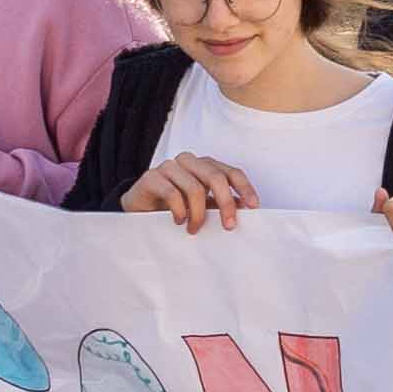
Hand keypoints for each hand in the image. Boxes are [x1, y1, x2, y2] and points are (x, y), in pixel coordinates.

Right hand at [123, 155, 260, 229]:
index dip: (244, 188)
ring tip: (194, 229)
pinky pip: (172, 193)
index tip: (254, 207)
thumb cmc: (172, 206)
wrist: (138, 209)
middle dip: (226, 203)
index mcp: (204, 165)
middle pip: (215, 177)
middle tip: (229, 225)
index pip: (231, 172)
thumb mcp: (200, 206)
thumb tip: (243, 208)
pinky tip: (179, 221)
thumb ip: (219, 203)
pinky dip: (180, 211)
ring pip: (194, 187)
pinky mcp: (151, 177)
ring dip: (198, 214)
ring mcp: (169, 167)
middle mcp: (188, 162)